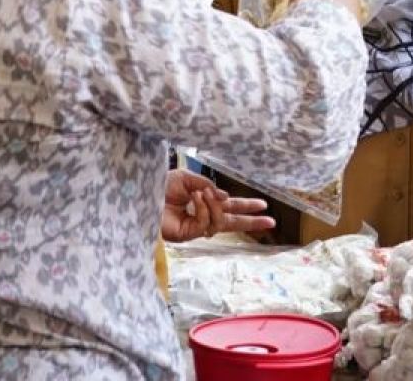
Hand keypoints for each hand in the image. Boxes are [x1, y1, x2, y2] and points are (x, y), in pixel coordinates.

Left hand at [161, 169, 275, 241]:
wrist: (141, 194)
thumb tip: (225, 197)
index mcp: (204, 202)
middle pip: (232, 222)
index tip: (264, 205)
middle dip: (251, 221)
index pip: (230, 207)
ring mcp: (195, 227)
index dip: (246, 206)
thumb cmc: (159, 186)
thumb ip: (207, 186)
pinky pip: (205, 223)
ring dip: (215, 205)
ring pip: (219, 222)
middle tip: (271, 221)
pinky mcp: (187, 234)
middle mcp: (202, 217)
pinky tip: (195, 199)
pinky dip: (203, 209)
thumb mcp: (186, 179)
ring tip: (201, 194)